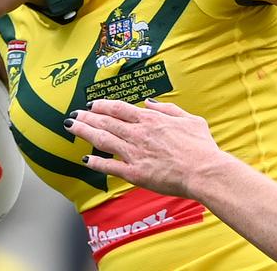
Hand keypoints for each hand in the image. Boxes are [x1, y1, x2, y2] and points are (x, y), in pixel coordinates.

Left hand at [64, 99, 220, 198]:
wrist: (204, 171)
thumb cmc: (201, 147)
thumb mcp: (189, 119)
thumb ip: (168, 109)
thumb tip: (150, 103)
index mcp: (150, 120)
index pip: (119, 109)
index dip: (102, 105)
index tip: (92, 104)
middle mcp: (138, 134)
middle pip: (106, 122)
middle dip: (87, 117)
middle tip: (74, 114)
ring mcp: (134, 153)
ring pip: (103, 139)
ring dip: (85, 132)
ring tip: (72, 127)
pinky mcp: (135, 173)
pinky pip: (110, 166)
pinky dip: (96, 162)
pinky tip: (85, 159)